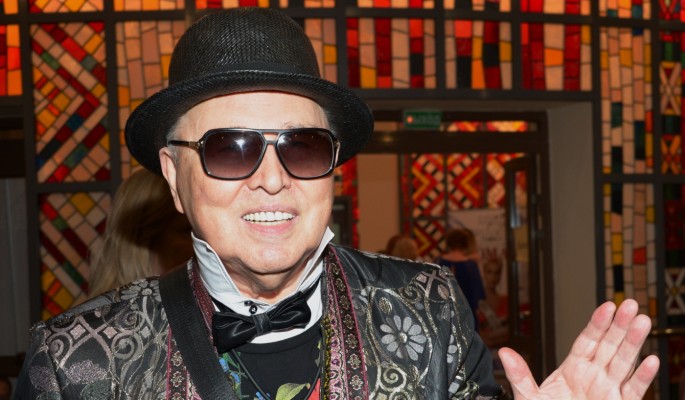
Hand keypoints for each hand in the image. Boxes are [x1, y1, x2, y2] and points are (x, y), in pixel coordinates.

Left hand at [499, 299, 659, 398]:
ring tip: (642, 322)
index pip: (587, 341)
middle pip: (609, 346)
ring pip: (623, 363)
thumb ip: (520, 375)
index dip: (597, 324)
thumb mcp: (529, 396)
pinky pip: (634, 391)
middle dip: (620, 325)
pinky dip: (643, 377)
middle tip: (630, 304)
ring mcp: (607, 390)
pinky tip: (650, 361)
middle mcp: (593, 376)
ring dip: (634, 343)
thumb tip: (504, 352)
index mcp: (572, 369)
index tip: (607, 306)